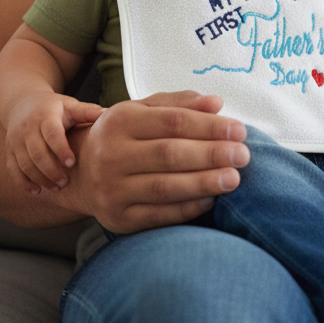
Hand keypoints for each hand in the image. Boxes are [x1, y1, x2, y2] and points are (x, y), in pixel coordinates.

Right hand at [4, 90, 104, 192]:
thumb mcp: (70, 105)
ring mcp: (15, 140)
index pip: (51, 134)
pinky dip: (23, 182)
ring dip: (39, 178)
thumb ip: (87, 111)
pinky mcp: (9, 151)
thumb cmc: (54, 107)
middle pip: (37, 153)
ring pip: (24, 164)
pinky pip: (13, 170)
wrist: (23, 103)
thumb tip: (108, 114)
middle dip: (51, 170)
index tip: (71, 162)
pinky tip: (36, 191)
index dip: (61, 149)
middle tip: (65, 182)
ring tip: (56, 187)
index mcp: (45, 115)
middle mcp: (27, 128)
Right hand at [60, 90, 251, 233]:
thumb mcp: (142, 111)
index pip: (172, 122)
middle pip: (170, 154)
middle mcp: (111, 155)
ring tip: (234, 179)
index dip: (209, 126)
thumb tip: (216, 103)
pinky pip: (158, 215)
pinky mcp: (117, 219)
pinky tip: (210, 200)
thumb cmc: (122, 136)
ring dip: (204, 183)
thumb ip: (179, 104)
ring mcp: (112, 189)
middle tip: (244, 155)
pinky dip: (187, 209)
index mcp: (120, 121)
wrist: (79, 174)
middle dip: (212, 155)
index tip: (239, 130)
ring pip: (165, 187)